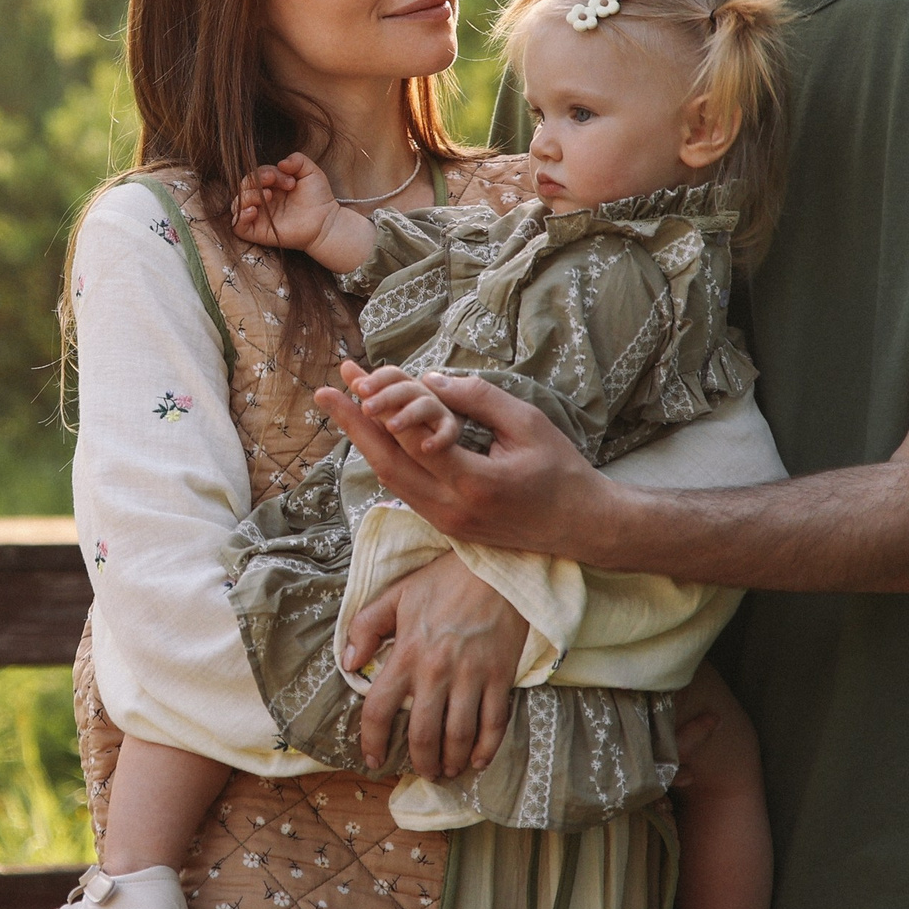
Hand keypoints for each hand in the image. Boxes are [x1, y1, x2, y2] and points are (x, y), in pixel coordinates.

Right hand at [232, 154, 370, 269]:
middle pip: (244, 186)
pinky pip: (237, 225)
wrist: (326, 222)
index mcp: (271, 186)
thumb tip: (281, 163)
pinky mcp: (258, 232)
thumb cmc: (318, 198)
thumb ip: (297, 160)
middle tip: (273, 181)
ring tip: (267, 196)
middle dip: (256, 180)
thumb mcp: (311, 172)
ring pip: (237, 204)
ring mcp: (259, 216)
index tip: (290, 180)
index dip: (268, 172)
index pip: (257, 174)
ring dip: (248, 196)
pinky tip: (254, 210)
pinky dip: (241, 216)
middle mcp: (262, 200)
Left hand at [321, 363, 623, 560]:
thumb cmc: (562, 470)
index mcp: (475, 483)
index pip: (414, 442)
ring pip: (391, 481)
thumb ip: (478, 399)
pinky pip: (406, 490)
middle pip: (388, 465)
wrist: (582, 526)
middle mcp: (452, 509)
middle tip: (326, 391)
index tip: (357, 380)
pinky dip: (387, 459)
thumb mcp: (528, 423)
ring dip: (365, 442)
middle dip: (353, 425)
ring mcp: (447, 523)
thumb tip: (431, 380)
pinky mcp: (448, 528)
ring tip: (343, 406)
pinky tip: (374, 435)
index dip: (381, 408)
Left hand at [339, 550, 529, 777]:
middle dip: (419, 762)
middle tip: (421, 771)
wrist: (495, 567)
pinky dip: (486, 749)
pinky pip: (494, 723)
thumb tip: (349, 662)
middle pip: (422, 734)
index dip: (372, 740)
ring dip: (450, 762)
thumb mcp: (397, 595)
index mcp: (406, 653)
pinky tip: (477, 760)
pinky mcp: (500, 676)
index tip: (373, 758)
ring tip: (446, 770)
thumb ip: (366, 627)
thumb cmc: (444, 581)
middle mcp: (436, 671)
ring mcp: (471, 676)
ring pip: (458, 736)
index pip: (378, 709)